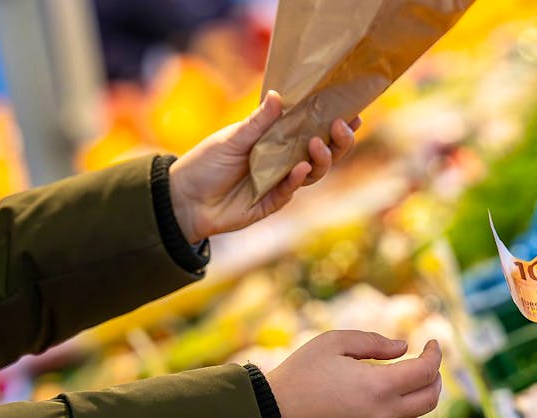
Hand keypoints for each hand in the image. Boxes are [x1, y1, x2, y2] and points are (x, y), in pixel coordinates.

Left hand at [168, 90, 361, 242]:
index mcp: (277, 140)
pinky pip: (291, 190)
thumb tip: (278, 96)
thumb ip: (258, 122)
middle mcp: (284, 161)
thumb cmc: (205, 163)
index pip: (313, 129)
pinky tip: (300, 169)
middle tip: (341, 125)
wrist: (184, 198)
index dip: (334, 123)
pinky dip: (297, 179)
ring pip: (314, 172)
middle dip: (338, 140)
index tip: (352, 111)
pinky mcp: (273, 202)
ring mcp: (281, 182)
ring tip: (316, 144)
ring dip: (321, 158)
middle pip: (323, 152)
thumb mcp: (231, 138)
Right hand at [266, 331, 442, 417]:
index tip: (433, 343)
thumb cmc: (300, 374)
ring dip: (415, 401)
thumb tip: (403, 348)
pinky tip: (378, 405)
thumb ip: (373, 342)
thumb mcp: (333, 343)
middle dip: (434, 379)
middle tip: (427, 364)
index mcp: (379, 387)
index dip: (436, 354)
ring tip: (404, 384)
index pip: (426, 372)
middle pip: (429, 400)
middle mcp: (382, 417)